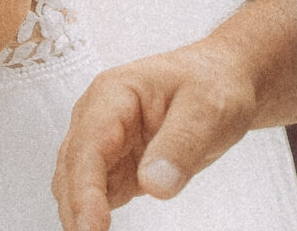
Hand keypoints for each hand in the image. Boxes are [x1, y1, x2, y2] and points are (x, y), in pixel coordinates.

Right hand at [52, 38, 261, 230]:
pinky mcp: (117, 164)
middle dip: (76, 209)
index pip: (88, 147)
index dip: (85, 190)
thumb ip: (181, 144)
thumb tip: (154, 186)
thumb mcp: (208, 109)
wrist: (223, 80)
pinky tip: (100, 230)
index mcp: (112, 94)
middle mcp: (97, 117)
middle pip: (73, 168)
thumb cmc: (213, 83)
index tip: (91, 229)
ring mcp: (104, 141)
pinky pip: (96, 192)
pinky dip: (94, 214)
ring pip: (76, 183)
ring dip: (80, 213)